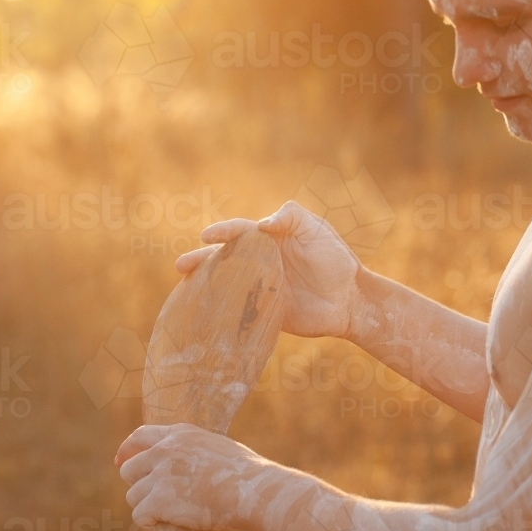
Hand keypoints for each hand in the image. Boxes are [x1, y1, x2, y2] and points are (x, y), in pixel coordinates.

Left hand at [115, 423, 271, 530]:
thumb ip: (194, 450)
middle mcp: (165, 450)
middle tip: (153, 500)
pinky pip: (139, 516)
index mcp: (180, 434)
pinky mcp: (159, 500)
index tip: (120, 462)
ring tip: (165, 517)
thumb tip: (187, 463)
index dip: (127, 450)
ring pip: (133, 496)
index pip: (141, 436)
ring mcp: (160, 475)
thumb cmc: (246, 474)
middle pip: (130, 469)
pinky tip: (161, 529)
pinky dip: (149, 526)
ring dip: (146, 508)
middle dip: (138, 485)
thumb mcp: (216, 446)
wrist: (253, 490)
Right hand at [176, 202, 362, 338]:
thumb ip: (290, 217)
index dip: (223, 232)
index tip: (207, 236)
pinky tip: (204, 313)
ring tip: (184, 290)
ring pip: (226, 284)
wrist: (351, 299)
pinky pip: (238, 310)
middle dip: (201, 261)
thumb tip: (261, 223)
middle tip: (181, 266)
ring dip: (205, 285)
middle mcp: (260, 262)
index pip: (239, 232)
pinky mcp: (264, 313)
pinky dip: (221, 311)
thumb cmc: (334, 259)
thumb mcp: (315, 228)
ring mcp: (260, 288)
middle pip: (224, 259)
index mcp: (268, 240)